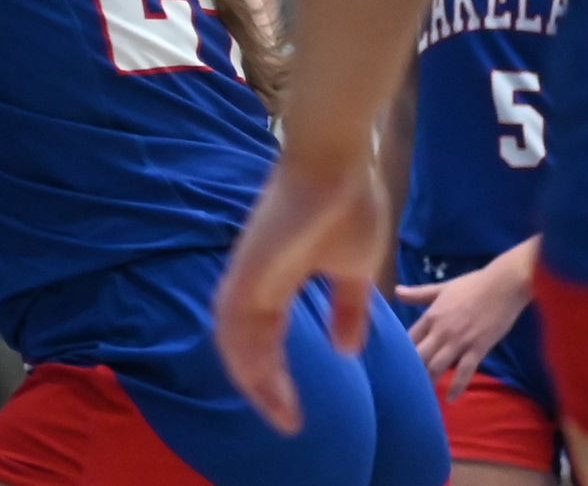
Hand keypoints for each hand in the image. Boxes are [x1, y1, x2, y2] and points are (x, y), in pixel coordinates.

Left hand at [212, 149, 388, 432]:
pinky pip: (233, 324)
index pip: (265, 337)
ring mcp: (246, 275)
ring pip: (233, 341)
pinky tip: (263, 385)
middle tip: (286, 422)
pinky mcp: (246, 270)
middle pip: (243, 346)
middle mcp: (253, 282)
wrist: (337, 164)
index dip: (274, 375)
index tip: (294, 410)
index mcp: (275, 281)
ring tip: (280, 413)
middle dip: (262, 388)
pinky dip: (244, 358)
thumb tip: (347, 350)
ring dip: (253, 381)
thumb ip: (348, 311)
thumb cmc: (347, 206)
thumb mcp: (354, 271)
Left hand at [394, 247, 533, 400]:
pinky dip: (456, 387)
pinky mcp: (478, 349)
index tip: (395, 365)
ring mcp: (459, 341)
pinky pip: (465, 372)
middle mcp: (441, 330)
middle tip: (405, 386)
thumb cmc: (471, 285)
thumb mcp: (441, 287)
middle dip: (411, 371)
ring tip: (422, 396)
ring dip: (429, 381)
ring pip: (438, 366)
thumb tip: (396, 291)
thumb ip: (419, 293)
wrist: (502, 286)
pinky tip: (451, 399)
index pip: (408, 338)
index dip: (401, 353)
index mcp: (431, 315)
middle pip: (419, 356)